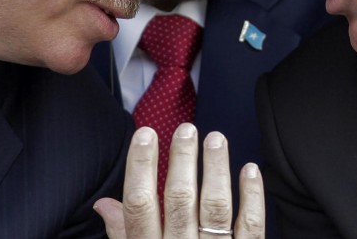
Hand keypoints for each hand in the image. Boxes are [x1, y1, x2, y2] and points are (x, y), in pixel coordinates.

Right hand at [94, 123, 264, 237]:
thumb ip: (123, 237)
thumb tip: (104, 203)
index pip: (140, 206)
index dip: (141, 167)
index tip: (145, 135)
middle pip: (180, 202)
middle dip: (182, 162)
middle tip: (185, 129)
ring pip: (215, 209)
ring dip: (216, 171)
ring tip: (216, 139)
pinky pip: (251, 228)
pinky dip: (252, 197)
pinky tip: (250, 169)